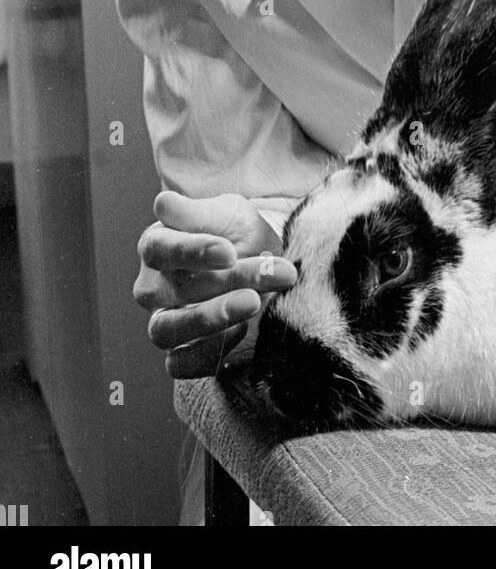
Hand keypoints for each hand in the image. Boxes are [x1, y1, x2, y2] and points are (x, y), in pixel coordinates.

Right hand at [134, 190, 296, 378]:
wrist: (264, 263)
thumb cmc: (238, 234)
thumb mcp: (226, 213)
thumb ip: (197, 212)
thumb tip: (164, 204)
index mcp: (157, 246)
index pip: (161, 248)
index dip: (193, 251)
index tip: (230, 252)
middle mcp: (153, 287)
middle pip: (174, 291)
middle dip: (225, 283)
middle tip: (268, 274)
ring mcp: (164, 322)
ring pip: (169, 330)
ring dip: (213, 318)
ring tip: (255, 302)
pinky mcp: (180, 354)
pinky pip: (180, 364)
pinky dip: (207, 353)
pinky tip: (241, 331)